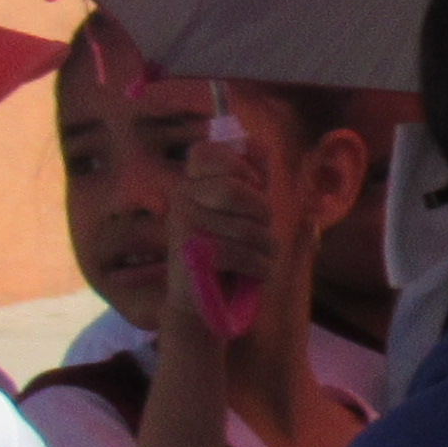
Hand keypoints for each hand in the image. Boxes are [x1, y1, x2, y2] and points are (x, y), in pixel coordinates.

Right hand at [162, 121, 279, 345]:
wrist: (206, 303)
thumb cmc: (232, 253)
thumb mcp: (247, 211)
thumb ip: (253, 178)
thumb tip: (258, 143)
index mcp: (191, 184)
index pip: (208, 151)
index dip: (241, 168)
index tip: (252, 189)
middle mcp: (180, 199)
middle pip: (235, 188)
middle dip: (262, 213)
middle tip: (260, 231)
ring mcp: (182, 226)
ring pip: (248, 226)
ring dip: (267, 247)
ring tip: (258, 257)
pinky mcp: (190, 254)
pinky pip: (242, 253)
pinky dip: (260, 267)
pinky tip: (253, 273)